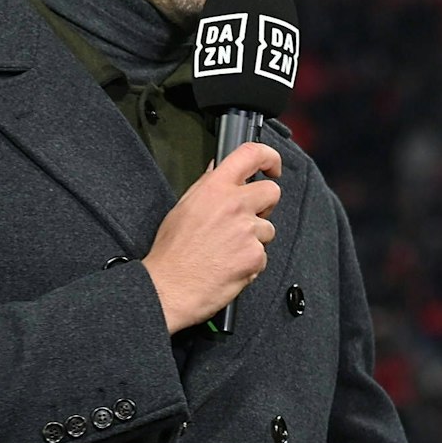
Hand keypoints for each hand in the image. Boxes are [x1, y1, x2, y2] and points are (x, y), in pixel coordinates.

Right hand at [142, 142, 282, 332]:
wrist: (169, 288)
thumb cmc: (172, 252)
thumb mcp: (183, 207)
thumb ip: (206, 185)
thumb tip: (218, 169)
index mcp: (215, 188)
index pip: (251, 155)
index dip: (268, 157)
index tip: (272, 167)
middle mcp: (234, 205)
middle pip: (272, 192)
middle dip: (265, 205)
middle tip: (247, 219)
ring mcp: (247, 230)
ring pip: (268, 229)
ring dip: (254, 239)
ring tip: (228, 250)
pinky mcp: (255, 255)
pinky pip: (263, 255)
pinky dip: (251, 262)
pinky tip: (230, 265)